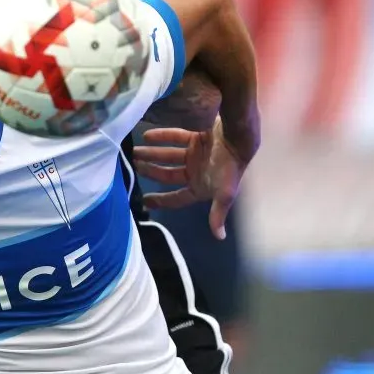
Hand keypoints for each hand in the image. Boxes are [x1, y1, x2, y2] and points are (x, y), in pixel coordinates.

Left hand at [133, 118, 243, 239]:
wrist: (240, 139)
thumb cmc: (230, 168)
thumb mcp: (224, 194)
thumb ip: (218, 214)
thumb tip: (220, 237)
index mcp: (200, 187)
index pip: (177, 197)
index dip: (161, 200)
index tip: (144, 202)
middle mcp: (195, 171)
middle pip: (167, 174)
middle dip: (150, 171)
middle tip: (133, 166)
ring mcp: (194, 154)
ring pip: (168, 155)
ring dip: (151, 154)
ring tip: (134, 151)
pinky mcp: (196, 137)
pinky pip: (175, 137)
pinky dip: (161, 136)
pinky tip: (146, 136)